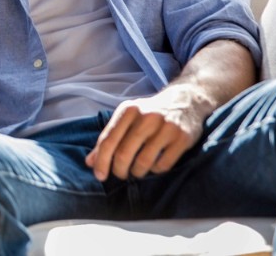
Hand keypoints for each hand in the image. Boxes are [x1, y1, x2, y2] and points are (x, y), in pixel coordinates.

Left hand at [86, 86, 204, 180]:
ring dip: (137, 173)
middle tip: (120, 174)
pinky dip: (155, 170)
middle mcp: (146, 117)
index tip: (99, 176)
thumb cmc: (150, 113)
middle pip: (124, 154)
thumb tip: (90, 163)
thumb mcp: (127, 118)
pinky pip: (163, 164)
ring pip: (143, 162)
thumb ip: (109, 138)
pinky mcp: (182, 138)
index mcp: (128, 110)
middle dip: (119, 170)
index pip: (108, 140)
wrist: (185, 100)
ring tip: (137, 171)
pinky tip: (154, 166)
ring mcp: (165, 127)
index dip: (101, 161)